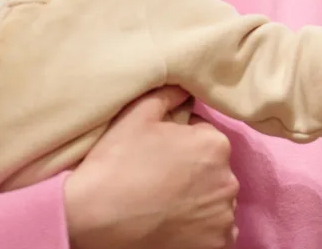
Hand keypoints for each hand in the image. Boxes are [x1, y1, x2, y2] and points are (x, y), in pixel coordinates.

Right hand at [65, 86, 237, 248]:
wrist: (92, 218)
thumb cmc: (115, 163)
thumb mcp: (137, 114)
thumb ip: (169, 95)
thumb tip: (186, 89)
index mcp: (215, 143)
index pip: (205, 136)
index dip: (181, 143)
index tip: (159, 154)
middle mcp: (228, 180)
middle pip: (214, 169)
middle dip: (194, 171)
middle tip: (159, 179)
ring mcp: (223, 216)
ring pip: (216, 201)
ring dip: (200, 200)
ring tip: (165, 204)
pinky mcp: (215, 245)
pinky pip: (217, 231)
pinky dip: (202, 228)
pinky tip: (174, 223)